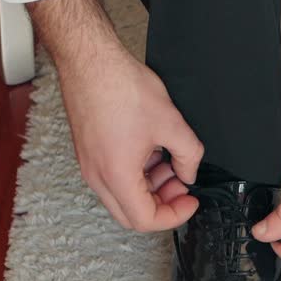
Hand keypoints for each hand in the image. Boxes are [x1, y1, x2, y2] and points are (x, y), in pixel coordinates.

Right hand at [29, 0, 203, 231]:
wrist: (90, 60)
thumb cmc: (120, 87)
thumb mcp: (172, 124)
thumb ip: (189, 156)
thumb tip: (189, 173)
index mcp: (116, 175)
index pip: (145, 220)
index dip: (175, 215)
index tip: (191, 200)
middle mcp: (97, 176)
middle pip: (131, 214)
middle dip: (163, 205)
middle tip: (183, 186)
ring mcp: (90, 165)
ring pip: (124, 196)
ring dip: (151, 188)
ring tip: (173, 165)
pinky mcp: (90, 152)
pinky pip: (115, 177)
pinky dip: (138, 174)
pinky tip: (155, 153)